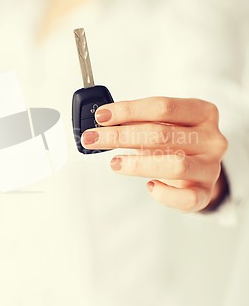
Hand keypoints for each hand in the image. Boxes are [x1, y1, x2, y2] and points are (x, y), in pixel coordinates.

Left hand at [81, 97, 228, 211]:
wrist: (198, 171)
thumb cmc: (176, 143)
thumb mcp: (163, 124)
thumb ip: (139, 121)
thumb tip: (103, 121)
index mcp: (203, 112)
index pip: (163, 107)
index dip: (129, 110)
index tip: (102, 116)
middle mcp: (211, 139)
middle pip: (162, 134)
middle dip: (121, 136)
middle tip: (93, 138)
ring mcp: (211, 167)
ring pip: (175, 165)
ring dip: (138, 164)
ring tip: (114, 163)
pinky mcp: (205, 193)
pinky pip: (185, 198)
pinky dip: (164, 194)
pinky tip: (150, 186)